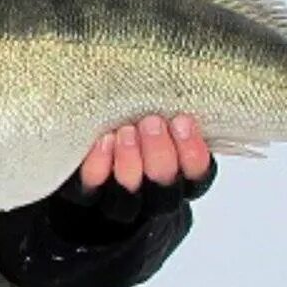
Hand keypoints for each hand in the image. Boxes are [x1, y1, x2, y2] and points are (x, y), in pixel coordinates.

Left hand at [79, 115, 212, 194]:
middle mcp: (154, 199)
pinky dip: (99, 164)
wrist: (94, 174)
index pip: (197, 175)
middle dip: (159, 152)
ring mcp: (120, 203)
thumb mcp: (164, 129)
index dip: (192, 151)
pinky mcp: (89, 199)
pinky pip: (94, 188)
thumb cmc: (139, 137)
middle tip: (152, 122)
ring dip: (130, 160)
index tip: (183, 120)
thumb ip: (174, 119)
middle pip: (163, 185)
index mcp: (183, 181)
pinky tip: (103, 141)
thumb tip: (181, 82)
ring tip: (126, 131)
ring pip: (130, 192)